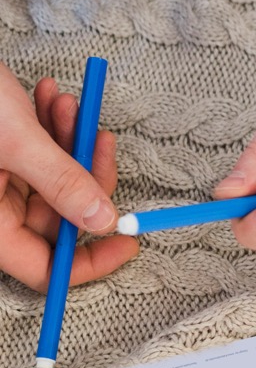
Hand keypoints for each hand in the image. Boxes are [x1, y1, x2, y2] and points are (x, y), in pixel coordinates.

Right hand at [0, 66, 131, 290]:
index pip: (45, 269)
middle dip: (86, 177)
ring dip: (72, 145)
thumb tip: (103, 221)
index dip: (92, 260)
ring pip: (54, 184)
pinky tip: (51, 98)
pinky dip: (52, 131)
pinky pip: (37, 159)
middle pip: (60, 219)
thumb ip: (61, 183)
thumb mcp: (15, 140)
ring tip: (69, 105)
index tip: (130, 240)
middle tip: (98, 138)